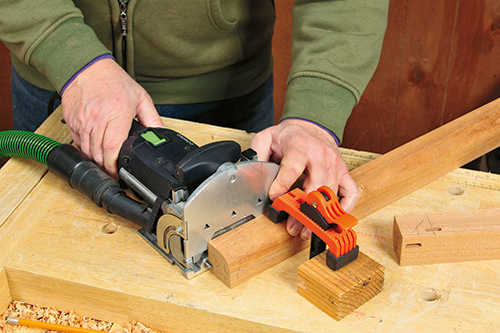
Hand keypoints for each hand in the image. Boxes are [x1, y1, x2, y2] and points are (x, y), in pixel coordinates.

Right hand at [61, 58, 164, 176]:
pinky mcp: (72, 121)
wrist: (86, 67)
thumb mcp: (140, 97)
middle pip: (99, 153)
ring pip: (87, 150)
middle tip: (113, 171)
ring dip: (96, 160)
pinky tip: (93, 150)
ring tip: (104, 163)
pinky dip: (85, 150)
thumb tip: (160, 132)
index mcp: (117, 114)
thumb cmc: (113, 80)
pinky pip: (77, 142)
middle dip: (106, 166)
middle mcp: (98, 119)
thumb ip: (152, 117)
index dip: (114, 165)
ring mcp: (83, 121)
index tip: (118, 173)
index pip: (113, 147)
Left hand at [250, 119, 358, 239]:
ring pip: (331, 193)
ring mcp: (334, 164)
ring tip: (305, 229)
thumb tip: (252, 174)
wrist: (310, 126)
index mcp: (299, 145)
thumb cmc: (288, 136)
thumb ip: (257, 154)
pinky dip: (345, 207)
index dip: (283, 184)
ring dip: (318, 215)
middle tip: (293, 224)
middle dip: (303, 208)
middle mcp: (320, 155)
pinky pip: (350, 192)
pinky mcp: (343, 172)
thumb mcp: (266, 138)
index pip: (293, 167)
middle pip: (315, 185)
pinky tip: (332, 217)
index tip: (274, 198)